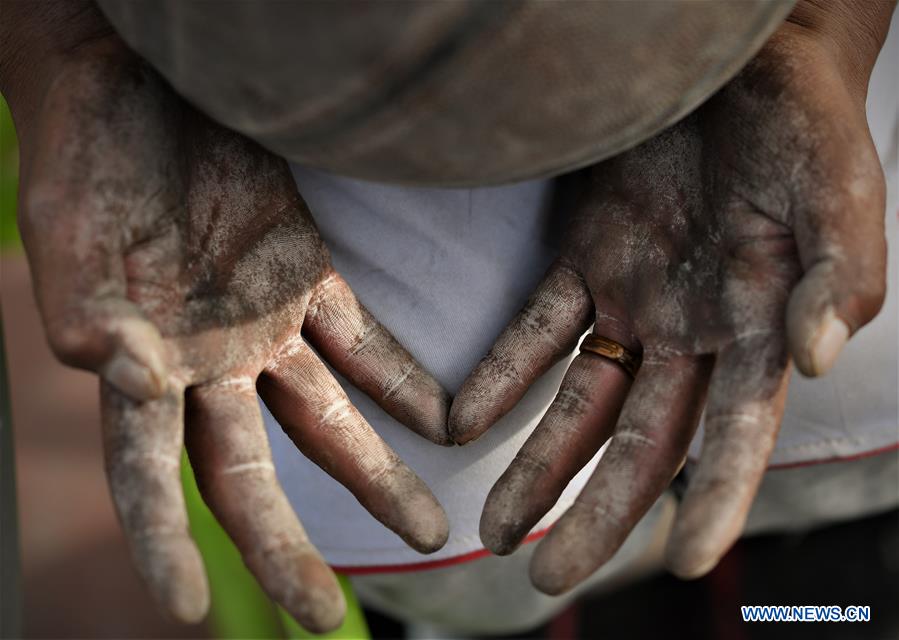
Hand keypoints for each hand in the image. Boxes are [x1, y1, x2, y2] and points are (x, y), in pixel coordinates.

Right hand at [10, 35, 449, 631]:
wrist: (140, 80)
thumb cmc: (88, 155)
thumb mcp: (75, 235)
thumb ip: (90, 314)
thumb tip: (122, 380)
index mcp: (137, 364)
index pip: (148, 475)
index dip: (164, 542)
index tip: (186, 611)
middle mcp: (206, 361)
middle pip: (249, 472)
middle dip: (284, 545)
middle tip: (324, 616)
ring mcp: (263, 323)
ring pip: (325, 420)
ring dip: (375, 477)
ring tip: (428, 534)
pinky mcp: (306, 275)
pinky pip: (365, 343)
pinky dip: (404, 383)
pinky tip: (446, 425)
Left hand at [450, 5, 889, 592]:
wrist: (735, 57)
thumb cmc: (801, 122)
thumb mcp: (841, 191)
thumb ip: (843, 277)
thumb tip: (816, 358)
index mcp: (759, 326)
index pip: (734, 431)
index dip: (717, 496)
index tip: (689, 563)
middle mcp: (692, 329)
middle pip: (640, 441)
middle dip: (597, 512)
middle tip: (545, 581)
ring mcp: (634, 297)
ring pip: (581, 401)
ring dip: (537, 464)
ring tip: (496, 528)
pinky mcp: (588, 256)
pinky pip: (538, 327)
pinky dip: (501, 372)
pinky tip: (462, 420)